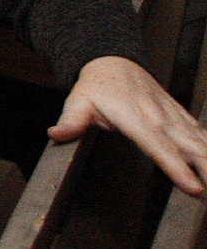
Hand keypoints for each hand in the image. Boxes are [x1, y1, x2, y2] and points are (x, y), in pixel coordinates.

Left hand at [50, 55, 206, 194]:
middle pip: (189, 147)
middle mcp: (159, 117)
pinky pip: (201, 133)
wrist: (114, 62)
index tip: (193, 186)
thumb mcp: (77, 101)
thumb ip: (71, 121)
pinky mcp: (180, 116)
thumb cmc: (96, 86)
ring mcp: (172, 116)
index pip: (158, 147)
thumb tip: (57, 134)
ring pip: (200, 140)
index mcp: (135, 117)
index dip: (177, 167)